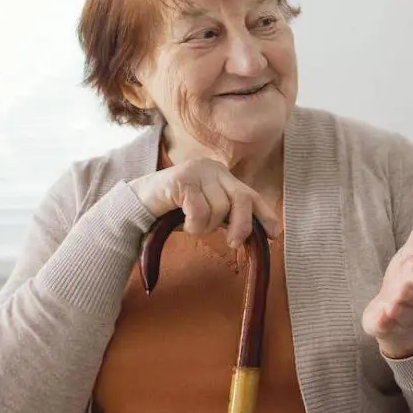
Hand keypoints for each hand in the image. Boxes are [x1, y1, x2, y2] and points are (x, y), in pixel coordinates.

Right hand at [129, 158, 280, 247]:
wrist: (138, 205)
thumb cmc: (175, 211)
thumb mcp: (209, 212)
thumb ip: (230, 216)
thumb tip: (262, 234)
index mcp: (224, 175)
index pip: (251, 195)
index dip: (264, 215)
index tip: (274, 234)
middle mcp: (214, 168)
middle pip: (241, 199)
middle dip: (241, 225)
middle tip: (232, 244)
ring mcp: (198, 170)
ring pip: (218, 209)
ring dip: (206, 227)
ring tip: (192, 226)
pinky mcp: (182, 179)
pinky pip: (200, 211)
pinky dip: (194, 225)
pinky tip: (183, 222)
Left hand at [363, 205, 412, 358]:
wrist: (404, 319)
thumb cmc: (412, 280)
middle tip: (405, 288)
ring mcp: (405, 315)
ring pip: (405, 313)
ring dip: (400, 309)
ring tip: (393, 305)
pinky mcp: (388, 327)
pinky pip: (387, 327)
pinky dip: (385, 323)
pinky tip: (381, 318)